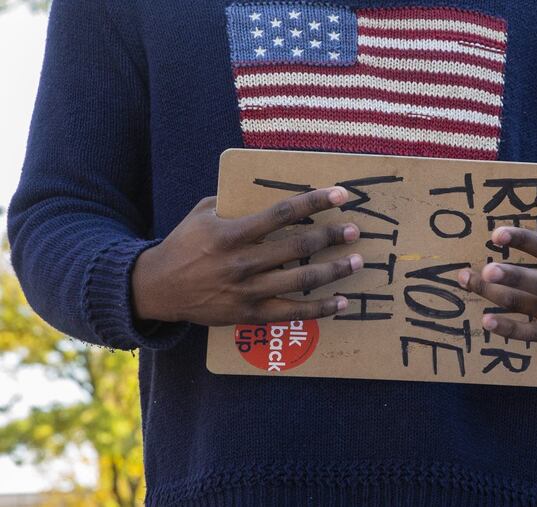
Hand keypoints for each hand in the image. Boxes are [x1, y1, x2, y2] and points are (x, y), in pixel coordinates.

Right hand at [131, 187, 362, 325]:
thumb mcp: (203, 213)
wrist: (158, 288)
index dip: (314, 202)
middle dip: (331, 237)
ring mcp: (248, 291)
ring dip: (333, 270)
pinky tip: (340, 302)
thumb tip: (266, 190)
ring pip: (300, 280)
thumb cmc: (184, 244)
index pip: (282, 213)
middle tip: (354, 231)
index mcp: (232, 233)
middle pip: (298, 246)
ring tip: (356, 262)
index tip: (341, 195)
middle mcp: (243, 262)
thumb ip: (235, 202)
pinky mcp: (250, 314)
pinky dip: (319, 309)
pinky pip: (291, 312)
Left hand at [456, 224, 536, 346]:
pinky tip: (487, 320)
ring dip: (497, 296)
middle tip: (486, 270)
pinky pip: (532, 334)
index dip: (524, 241)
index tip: (497, 234)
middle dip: (512, 277)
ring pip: (528, 306)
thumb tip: (524, 206)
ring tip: (470, 284)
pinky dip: (509, 329)